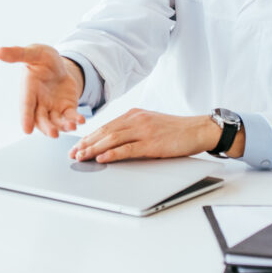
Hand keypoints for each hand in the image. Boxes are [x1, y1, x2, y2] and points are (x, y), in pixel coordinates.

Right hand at [0, 44, 85, 136]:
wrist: (58, 64)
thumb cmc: (42, 59)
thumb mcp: (33, 53)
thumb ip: (18, 54)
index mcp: (28, 89)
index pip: (26, 105)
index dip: (26, 118)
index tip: (26, 130)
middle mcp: (39, 102)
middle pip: (40, 119)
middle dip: (47, 127)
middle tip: (53, 133)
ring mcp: (52, 107)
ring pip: (55, 121)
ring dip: (63, 126)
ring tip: (71, 126)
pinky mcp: (66, 108)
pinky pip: (70, 116)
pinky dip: (75, 119)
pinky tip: (81, 120)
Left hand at [69, 109, 221, 162]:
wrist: (198, 129)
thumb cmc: (176, 130)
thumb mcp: (150, 124)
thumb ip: (133, 129)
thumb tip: (114, 142)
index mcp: (134, 114)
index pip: (106, 126)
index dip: (89, 136)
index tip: (77, 145)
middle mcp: (136, 119)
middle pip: (105, 132)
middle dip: (86, 143)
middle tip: (73, 153)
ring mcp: (144, 130)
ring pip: (112, 139)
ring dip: (94, 149)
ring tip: (82, 157)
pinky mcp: (152, 143)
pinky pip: (128, 149)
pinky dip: (113, 153)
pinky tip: (102, 158)